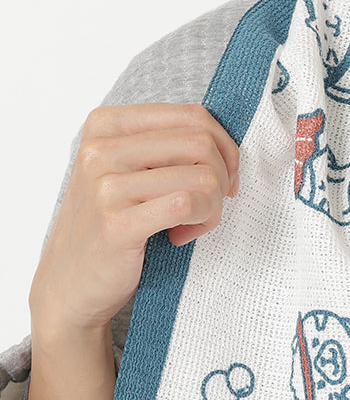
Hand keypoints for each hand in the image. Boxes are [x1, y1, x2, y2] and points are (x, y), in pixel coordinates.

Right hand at [29, 103, 239, 338]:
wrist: (70, 283)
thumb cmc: (113, 223)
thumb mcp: (132, 170)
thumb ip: (169, 146)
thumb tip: (228, 143)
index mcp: (106, 125)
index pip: (194, 116)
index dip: (225, 148)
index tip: (225, 176)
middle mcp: (100, 149)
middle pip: (202, 144)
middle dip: (223, 177)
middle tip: (210, 205)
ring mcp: (105, 185)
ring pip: (203, 176)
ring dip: (213, 207)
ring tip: (192, 224)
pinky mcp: (117, 223)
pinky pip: (188, 206)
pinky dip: (200, 223)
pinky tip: (180, 236)